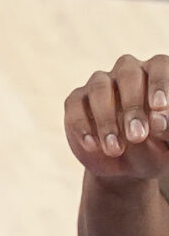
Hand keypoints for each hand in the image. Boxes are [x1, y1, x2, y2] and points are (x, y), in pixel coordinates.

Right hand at [67, 56, 168, 184]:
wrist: (131, 168)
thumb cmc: (158, 148)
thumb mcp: (168, 142)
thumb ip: (168, 129)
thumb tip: (159, 121)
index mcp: (155, 78)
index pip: (159, 67)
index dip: (159, 84)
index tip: (159, 107)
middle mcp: (128, 75)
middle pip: (128, 72)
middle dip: (133, 106)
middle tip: (137, 136)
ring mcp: (101, 85)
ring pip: (99, 87)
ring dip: (106, 119)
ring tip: (115, 149)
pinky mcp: (77, 100)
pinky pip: (75, 104)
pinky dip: (82, 125)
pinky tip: (93, 146)